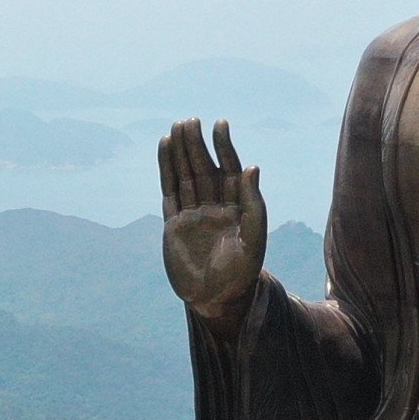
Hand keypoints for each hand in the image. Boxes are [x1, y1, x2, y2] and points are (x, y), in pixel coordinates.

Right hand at [158, 117, 265, 321]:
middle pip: (204, 167)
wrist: (218, 299)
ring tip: (177, 127)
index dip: (224, 146)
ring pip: (185, 175)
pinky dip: (166, 170)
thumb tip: (252, 167)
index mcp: (237, 206)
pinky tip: (164, 149)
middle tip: (190, 120)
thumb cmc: (242, 272)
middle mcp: (214, 205)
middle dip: (197, 144)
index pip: (230, 168)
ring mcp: (193, 212)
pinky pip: (170, 190)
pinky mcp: (175, 223)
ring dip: (181, 151)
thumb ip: (254, 203)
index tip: (220, 124)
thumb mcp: (254, 239)